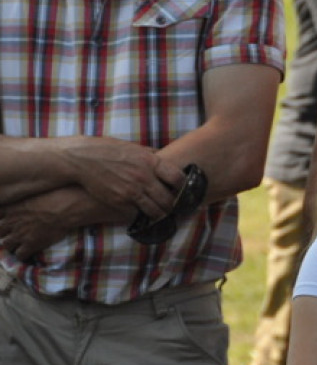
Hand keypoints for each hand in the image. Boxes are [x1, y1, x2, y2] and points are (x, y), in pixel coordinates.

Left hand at [0, 188, 79, 260]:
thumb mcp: (36, 193)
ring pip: (6, 245)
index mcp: (13, 208)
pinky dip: (23, 254)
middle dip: (6, 233)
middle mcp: (12, 222)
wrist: (67, 209)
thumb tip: (25, 202)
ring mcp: (19, 235)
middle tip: (15, 233)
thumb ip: (25, 200)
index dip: (2, 219)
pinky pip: (19, 255)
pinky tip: (29, 251)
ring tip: (21, 243)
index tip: (9, 221)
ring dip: (13, 244)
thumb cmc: (57, 197)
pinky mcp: (29, 245)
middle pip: (0, 232)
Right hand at [62, 139, 182, 218]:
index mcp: (151, 162)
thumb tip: (168, 158)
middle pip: (169, 199)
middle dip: (175, 206)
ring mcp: (131, 192)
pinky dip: (143, 216)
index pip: (178, 179)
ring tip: (164, 214)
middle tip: (177, 208)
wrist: (83, 158)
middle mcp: (144, 178)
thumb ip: (152, 156)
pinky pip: (137, 214)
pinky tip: (145, 215)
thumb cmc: (110, 150)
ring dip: (161, 215)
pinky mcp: (119, 202)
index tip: (185, 191)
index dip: (184, 187)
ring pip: (156, 211)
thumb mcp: (136, 148)